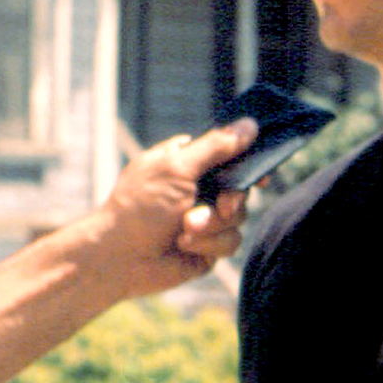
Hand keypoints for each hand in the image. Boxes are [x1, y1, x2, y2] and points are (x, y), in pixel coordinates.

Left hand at [95, 122, 258, 295]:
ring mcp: (203, 218)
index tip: (261, 171)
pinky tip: (184, 245)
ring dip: (214, 224)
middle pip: (240, 186)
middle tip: (224, 204)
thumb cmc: (140, 207)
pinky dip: (209, 243)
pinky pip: (230, 242)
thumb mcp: (177, 168)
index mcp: (187, 162)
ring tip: (185, 229)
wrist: (121, 258)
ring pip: (239, 216)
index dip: (247, 161)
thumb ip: (216, 147)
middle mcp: (197, 189)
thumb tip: (250, 125)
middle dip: (231, 198)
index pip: (227, 153)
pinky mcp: (207, 246)